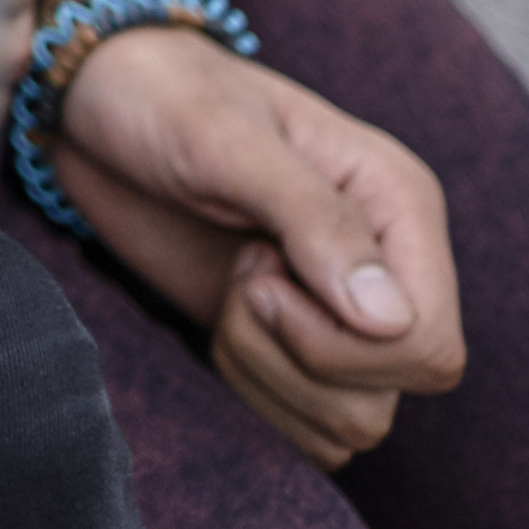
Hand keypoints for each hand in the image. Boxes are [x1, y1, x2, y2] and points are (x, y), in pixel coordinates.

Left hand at [43, 16, 465, 467]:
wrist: (99, 104)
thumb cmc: (162, 98)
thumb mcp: (228, 139)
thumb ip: (314, 220)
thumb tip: (392, 320)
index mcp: (400, 207)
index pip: (429, 345)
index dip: (341, 344)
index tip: (259, 271)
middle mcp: (389, 268)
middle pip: (390, 394)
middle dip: (294, 356)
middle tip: (242, 274)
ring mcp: (341, 313)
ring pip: (352, 423)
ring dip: (269, 374)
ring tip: (233, 290)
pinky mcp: (291, 346)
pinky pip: (309, 430)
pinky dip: (256, 394)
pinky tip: (222, 324)